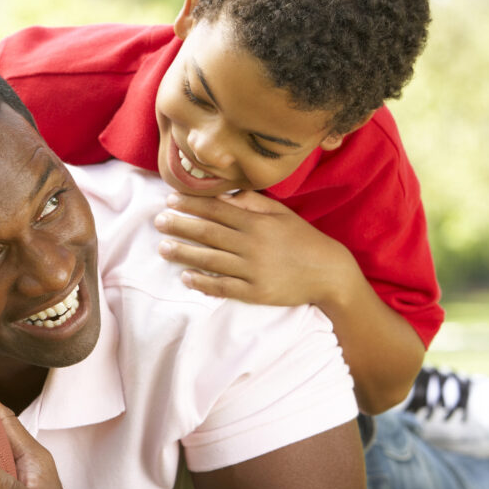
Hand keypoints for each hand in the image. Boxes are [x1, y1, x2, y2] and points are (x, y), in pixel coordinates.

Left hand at [154, 190, 355, 306]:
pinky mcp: (256, 293)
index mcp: (258, 223)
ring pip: (212, 260)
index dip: (192, 204)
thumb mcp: (282, 214)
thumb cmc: (302, 239)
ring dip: (184, 253)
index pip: (218, 210)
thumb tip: (225, 195)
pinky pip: (224, 287)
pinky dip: (204, 282)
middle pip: (209, 233)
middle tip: (158, 221)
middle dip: (181, 225)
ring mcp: (254, 270)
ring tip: (162, 248)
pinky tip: (186, 277)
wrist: (329, 273)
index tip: (170, 200)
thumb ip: (253, 203)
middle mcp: (253, 245)